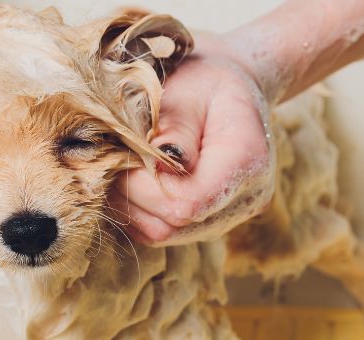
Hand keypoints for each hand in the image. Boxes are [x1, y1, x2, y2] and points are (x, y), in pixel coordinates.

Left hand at [109, 33, 273, 245]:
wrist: (231, 90)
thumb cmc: (207, 82)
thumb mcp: (190, 88)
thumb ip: (175, 126)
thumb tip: (155, 164)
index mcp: (248, 161)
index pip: (188, 201)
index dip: (143, 186)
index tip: (124, 152)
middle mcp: (245, 198)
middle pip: (173, 223)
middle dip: (132, 194)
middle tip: (116, 156)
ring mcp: (229, 216)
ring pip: (164, 234)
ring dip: (132, 204)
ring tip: (124, 164)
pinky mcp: (210, 222)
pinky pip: (163, 231)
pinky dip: (139, 210)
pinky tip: (135, 179)